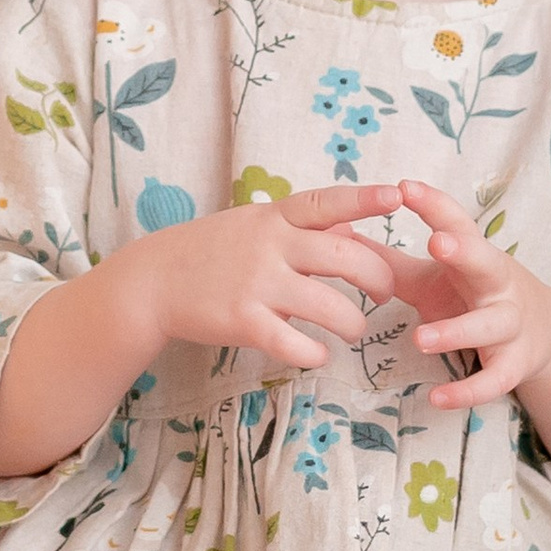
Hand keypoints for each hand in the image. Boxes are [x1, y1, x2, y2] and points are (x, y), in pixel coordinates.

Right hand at [118, 181, 403, 375]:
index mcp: (274, 217)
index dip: (364, 199)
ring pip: (331, 308)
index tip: (397, 195)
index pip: (327, 203)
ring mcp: (257, 284)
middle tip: (384, 294)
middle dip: (378, 279)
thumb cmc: (211, 251)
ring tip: (351, 330)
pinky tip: (317, 354)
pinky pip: (296, 344)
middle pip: (346, 259)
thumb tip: (351, 232)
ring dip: (353, 324)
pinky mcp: (244, 322)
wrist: (153, 280)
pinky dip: (315, 354)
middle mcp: (270, 246)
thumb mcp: (254, 225)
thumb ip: (300, 229)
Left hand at [380, 176, 550, 519]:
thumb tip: (337, 234)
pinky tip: (436, 398)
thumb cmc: (473, 294)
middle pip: (486, 262)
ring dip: (456, 331)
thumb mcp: (433, 275)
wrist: (543, 333)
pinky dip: (466, 391)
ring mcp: (510, 324)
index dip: (433, 205)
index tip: (405, 187)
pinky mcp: (514, 364)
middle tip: (435, 241)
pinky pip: (492, 380)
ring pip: (488, 326)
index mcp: (475, 256)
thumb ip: (388, 260)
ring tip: (419, 339)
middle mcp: (497, 284)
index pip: (457, 223)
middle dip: (464, 251)